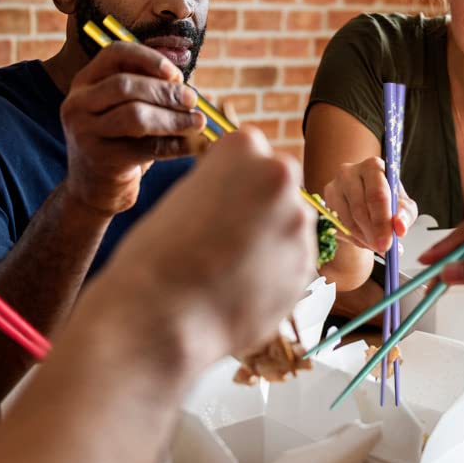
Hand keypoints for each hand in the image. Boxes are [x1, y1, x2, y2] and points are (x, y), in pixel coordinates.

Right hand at [60, 42, 205, 214]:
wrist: (93, 188)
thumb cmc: (118, 140)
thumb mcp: (123, 109)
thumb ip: (148, 90)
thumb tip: (184, 84)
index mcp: (84, 82)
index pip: (114, 54)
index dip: (148, 58)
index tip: (176, 73)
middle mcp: (77, 104)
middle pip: (125, 85)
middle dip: (165, 91)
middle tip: (192, 100)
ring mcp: (85, 133)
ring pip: (135, 116)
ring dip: (173, 118)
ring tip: (197, 122)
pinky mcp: (101, 161)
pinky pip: (146, 148)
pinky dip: (177, 145)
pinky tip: (196, 145)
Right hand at [86, 128, 315, 370]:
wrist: (163, 315)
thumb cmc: (157, 255)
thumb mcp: (183, 196)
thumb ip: (222, 188)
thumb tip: (243, 201)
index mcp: (243, 146)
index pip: (250, 149)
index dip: (232, 178)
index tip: (216, 199)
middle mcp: (280, 176)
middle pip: (279, 183)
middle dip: (261, 204)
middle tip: (226, 234)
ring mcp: (298, 223)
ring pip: (290, 224)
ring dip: (271, 238)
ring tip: (231, 268)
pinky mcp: (306, 266)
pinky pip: (293, 261)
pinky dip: (275, 271)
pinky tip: (242, 287)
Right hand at [322, 156, 417, 253]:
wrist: (367, 199)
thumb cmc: (389, 200)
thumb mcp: (404, 206)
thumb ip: (405, 216)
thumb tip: (400, 228)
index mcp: (373, 167)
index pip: (376, 195)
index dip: (382, 221)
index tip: (388, 243)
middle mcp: (349, 172)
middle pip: (359, 208)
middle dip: (373, 233)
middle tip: (382, 249)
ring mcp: (334, 186)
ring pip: (348, 221)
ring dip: (364, 238)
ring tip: (377, 244)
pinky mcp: (325, 202)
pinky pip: (339, 227)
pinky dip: (354, 239)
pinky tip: (365, 238)